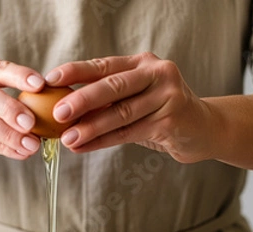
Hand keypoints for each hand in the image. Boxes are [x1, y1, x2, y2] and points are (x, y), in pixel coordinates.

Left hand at [45, 53, 214, 162]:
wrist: (202, 129)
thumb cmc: (161, 114)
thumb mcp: (136, 99)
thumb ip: (108, 101)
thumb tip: (65, 113)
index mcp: (142, 64)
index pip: (104, 66)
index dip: (76, 71)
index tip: (50, 79)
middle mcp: (156, 74)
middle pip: (113, 87)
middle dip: (82, 100)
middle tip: (57, 113)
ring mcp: (166, 96)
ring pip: (121, 113)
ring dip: (91, 127)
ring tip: (68, 138)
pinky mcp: (170, 120)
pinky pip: (130, 133)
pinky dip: (104, 141)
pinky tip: (84, 146)